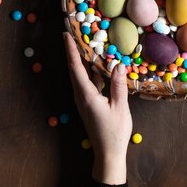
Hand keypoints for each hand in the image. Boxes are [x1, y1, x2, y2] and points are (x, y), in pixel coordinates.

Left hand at [63, 32, 131, 184]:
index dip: (71, 50)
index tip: (66, 34)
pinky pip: (87, 82)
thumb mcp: (120, 107)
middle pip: (74, 68)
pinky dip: (90, 71)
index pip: (76, 67)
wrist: (108, 153)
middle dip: (73, 50)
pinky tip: (96, 64)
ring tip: (84, 43)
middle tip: (72, 33)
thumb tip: (118, 65)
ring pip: (80, 75)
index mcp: (86, 94)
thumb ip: (118, 85)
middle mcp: (81, 95)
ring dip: (81, 60)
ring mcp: (83, 99)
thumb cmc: (114, 132)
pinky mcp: (88, 103)